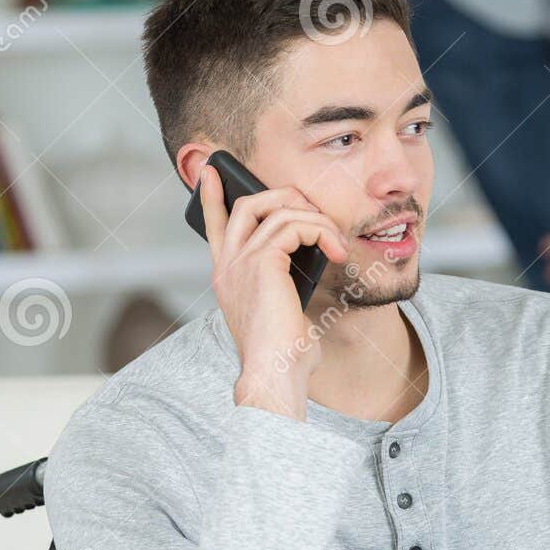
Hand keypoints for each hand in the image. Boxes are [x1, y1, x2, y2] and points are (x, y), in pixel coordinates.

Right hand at [197, 162, 350, 419]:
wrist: (274, 375)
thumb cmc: (283, 359)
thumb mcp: (283, 318)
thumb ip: (286, 293)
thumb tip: (309, 280)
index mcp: (228, 279)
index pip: (215, 228)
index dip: (212, 197)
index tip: (211, 173)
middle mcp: (228, 267)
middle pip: (247, 206)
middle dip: (283, 195)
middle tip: (313, 209)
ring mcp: (242, 262)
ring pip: (278, 211)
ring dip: (316, 220)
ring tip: (337, 243)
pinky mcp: (263, 262)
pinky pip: (295, 225)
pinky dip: (321, 232)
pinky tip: (337, 251)